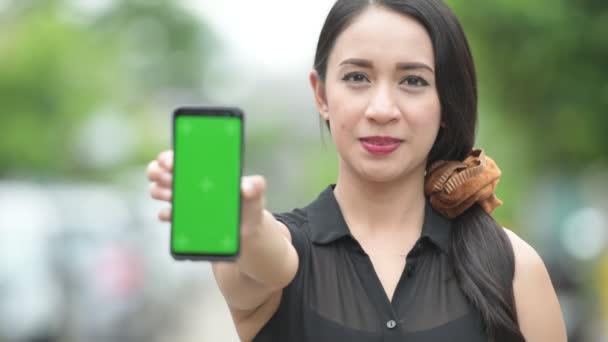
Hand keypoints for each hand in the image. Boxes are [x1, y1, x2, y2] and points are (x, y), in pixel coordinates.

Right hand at [147, 150, 267, 235]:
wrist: (246, 234)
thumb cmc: (249, 207)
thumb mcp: (256, 195)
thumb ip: (256, 187)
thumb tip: (247, 186)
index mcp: (204, 169)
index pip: (181, 155)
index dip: (170, 156)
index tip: (170, 161)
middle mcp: (189, 181)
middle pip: (162, 170)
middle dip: (158, 171)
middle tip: (166, 176)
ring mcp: (183, 200)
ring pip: (158, 190)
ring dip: (160, 190)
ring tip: (170, 195)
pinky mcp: (182, 219)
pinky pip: (166, 215)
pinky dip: (166, 214)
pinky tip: (172, 215)